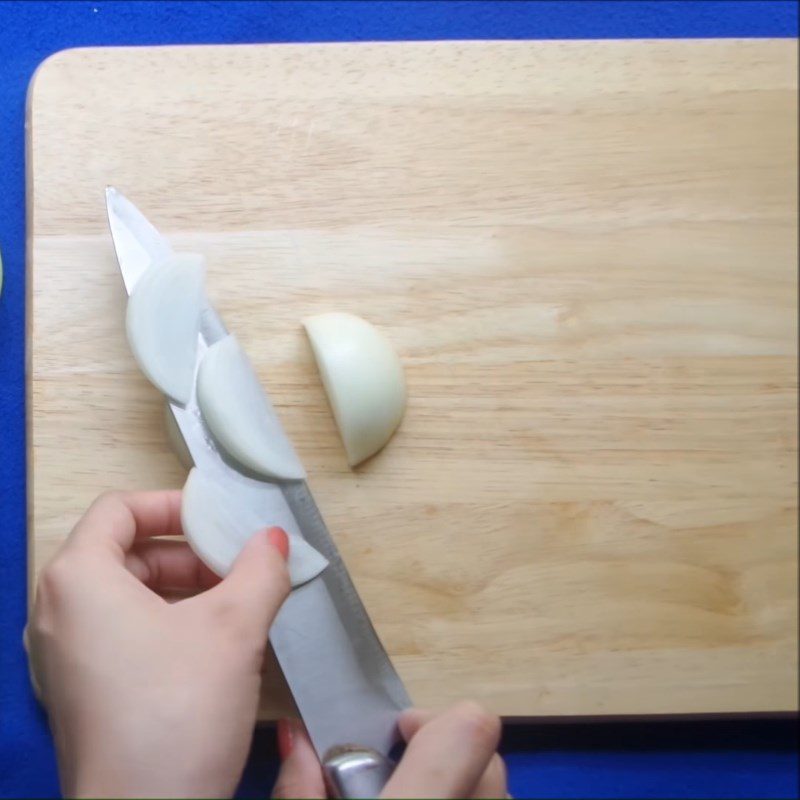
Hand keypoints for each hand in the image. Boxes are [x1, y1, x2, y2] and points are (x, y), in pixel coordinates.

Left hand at [25, 490, 289, 798]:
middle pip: (124, 550)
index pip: (119, 509)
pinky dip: (166, 622)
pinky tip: (212, 646)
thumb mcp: (234, 627)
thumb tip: (274, 538)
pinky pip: (121, 633)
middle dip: (188, 552)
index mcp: (78, 580)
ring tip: (235, 605)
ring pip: (126, 594)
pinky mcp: (79, 693)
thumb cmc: (177, 711)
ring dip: (183, 588)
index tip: (220, 522)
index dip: (174, 505)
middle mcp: (57, 612)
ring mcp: (63, 657)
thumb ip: (260, 570)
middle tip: (238, 568)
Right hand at [272, 702, 506, 798]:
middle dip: (443, 754)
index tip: (397, 734)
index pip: (470, 730)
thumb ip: (299, 792)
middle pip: (489, 756)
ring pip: (498, 790)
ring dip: (461, 785)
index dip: (433, 720)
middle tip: (395, 777)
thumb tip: (298, 736)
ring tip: (416, 799)